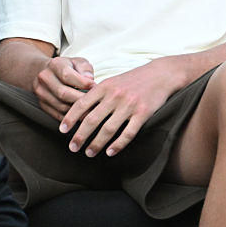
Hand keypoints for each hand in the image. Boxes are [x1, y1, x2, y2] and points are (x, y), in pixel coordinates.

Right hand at [33, 56, 94, 119]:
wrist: (46, 72)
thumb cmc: (68, 67)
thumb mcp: (78, 62)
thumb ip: (85, 68)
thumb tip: (90, 79)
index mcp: (55, 64)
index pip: (67, 76)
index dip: (83, 83)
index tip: (95, 86)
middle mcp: (45, 78)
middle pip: (63, 93)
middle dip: (81, 99)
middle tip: (96, 102)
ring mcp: (41, 93)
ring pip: (60, 106)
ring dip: (77, 110)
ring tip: (92, 110)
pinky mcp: (42, 104)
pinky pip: (57, 115)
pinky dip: (71, 117)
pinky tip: (82, 115)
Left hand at [59, 58, 181, 156]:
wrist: (162, 74)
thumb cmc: (135, 79)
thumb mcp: (114, 81)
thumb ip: (98, 94)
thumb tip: (80, 113)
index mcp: (105, 86)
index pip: (81, 105)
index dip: (70, 119)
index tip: (62, 131)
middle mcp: (115, 96)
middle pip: (91, 121)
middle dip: (80, 137)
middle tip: (73, 148)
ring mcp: (130, 105)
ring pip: (108, 130)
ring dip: (96, 144)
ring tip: (89, 153)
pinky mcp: (144, 113)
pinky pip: (128, 133)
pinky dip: (117, 145)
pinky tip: (110, 152)